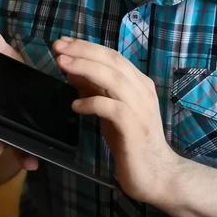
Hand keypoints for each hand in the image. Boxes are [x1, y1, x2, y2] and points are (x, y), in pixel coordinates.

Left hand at [52, 37, 183, 203]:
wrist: (158, 174)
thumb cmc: (132, 143)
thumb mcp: (109, 112)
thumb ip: (95, 91)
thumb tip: (72, 71)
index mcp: (138, 83)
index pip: (112, 56)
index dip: (87, 47)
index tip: (63, 42)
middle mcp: (142, 90)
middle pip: (112, 62)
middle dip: (83, 51)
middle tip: (58, 47)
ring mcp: (140, 108)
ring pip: (113, 79)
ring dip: (85, 69)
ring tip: (62, 65)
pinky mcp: (135, 128)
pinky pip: (112, 108)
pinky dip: (92, 102)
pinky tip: (75, 105)